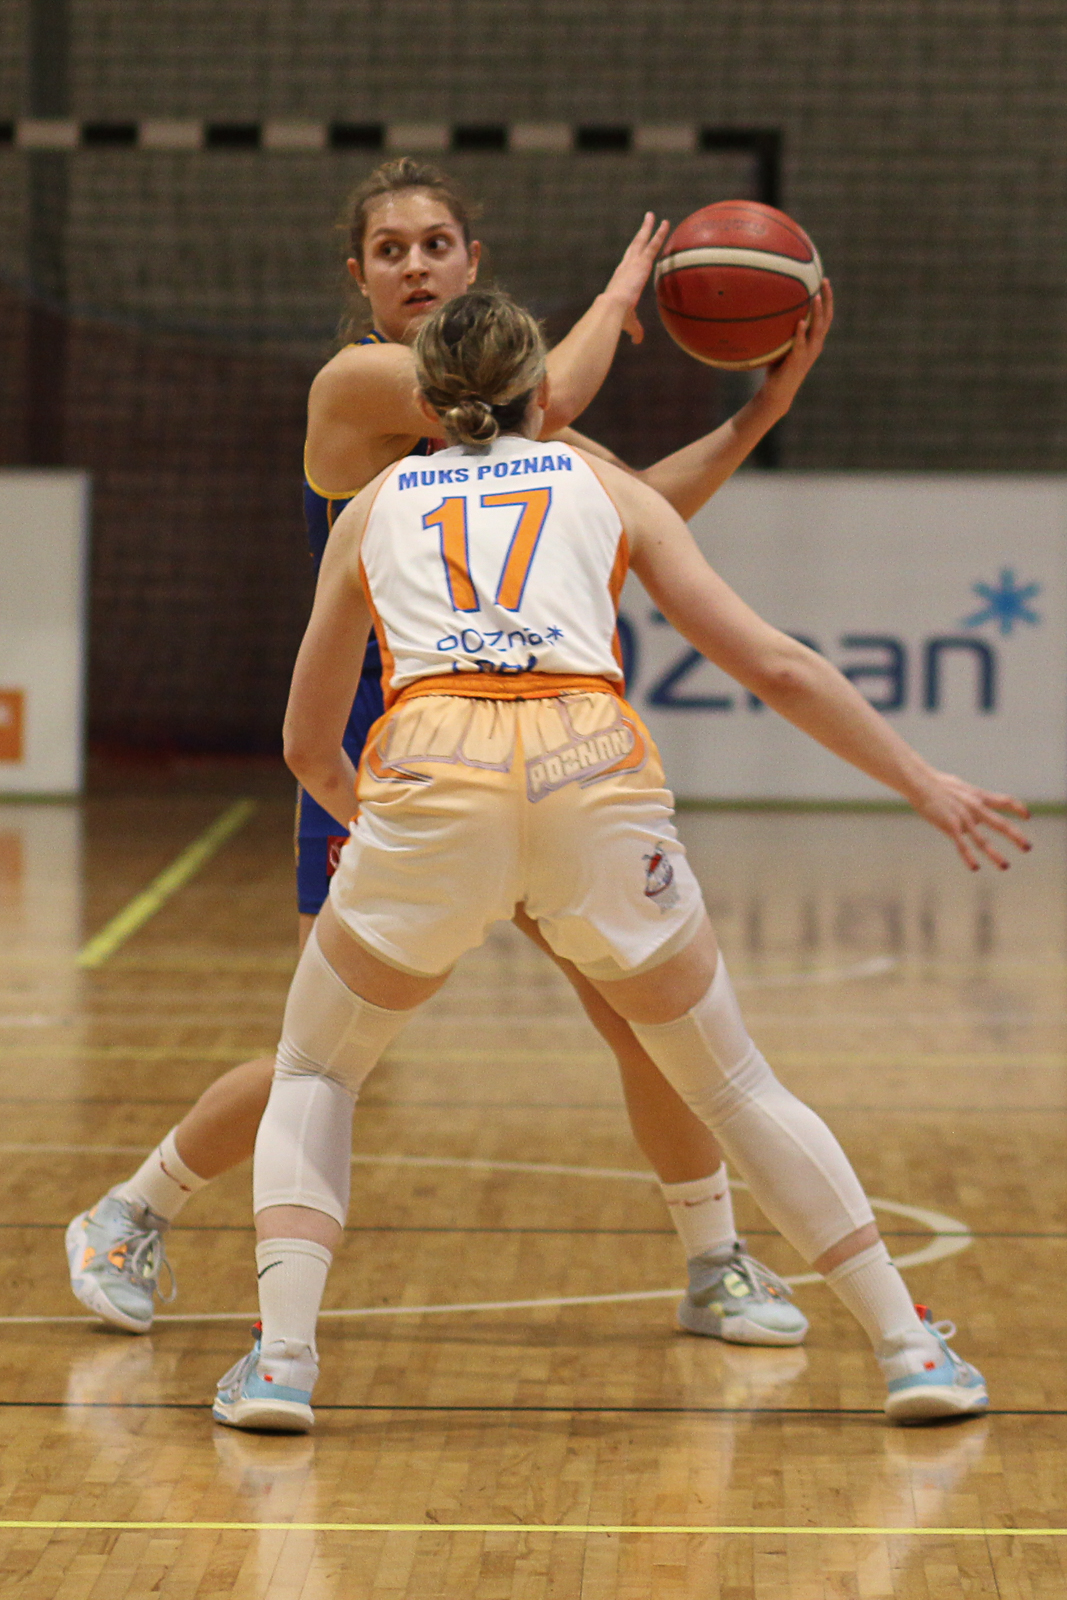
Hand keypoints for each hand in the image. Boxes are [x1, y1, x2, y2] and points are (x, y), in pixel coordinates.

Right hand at [602, 212, 670, 344]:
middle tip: (645, 222)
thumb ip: (635, 329)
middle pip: (634, 246)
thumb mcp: (628, 322)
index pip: (628, 263)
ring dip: (648, 228)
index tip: (637, 248)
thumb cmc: (617, 318)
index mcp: (621, 278)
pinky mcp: (641, 262)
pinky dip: (659, 233)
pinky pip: (652, 244)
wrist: (612, 309)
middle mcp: (625, 266)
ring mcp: (632, 262)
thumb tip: (637, 341)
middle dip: (640, 234)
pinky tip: (665, 223)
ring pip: (642, 240)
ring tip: (653, 216)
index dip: (633, 256)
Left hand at [757, 278, 833, 414]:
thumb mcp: (782, 344)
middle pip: (826, 319)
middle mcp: (815, 345)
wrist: (777, 393)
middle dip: (826, 299)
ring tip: (815, 298)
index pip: (826, 316)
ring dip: (816, 313)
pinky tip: (799, 322)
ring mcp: (808, 354)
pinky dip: (801, 334)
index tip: (824, 280)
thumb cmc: (778, 367)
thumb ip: (781, 328)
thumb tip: (766, 307)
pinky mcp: (797, 362)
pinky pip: (800, 345)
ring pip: (817, 330)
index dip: (827, 299)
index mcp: (814, 340)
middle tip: (824, 282)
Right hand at [908, 769, 1031, 870]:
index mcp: (978, 796)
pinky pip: (962, 845)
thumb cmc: (936, 782)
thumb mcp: (959, 787)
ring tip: (1005, 866)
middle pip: (1000, 824)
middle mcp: (974, 808)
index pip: (1005, 800)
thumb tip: (971, 803)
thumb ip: (968, 797)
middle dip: (1015, 836)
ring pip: (982, 840)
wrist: (920, 782)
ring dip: (995, 854)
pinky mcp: (950, 826)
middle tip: (1028, 847)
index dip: (1017, 808)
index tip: (1027, 816)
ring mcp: (963, 818)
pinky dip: (968, 857)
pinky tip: (975, 868)